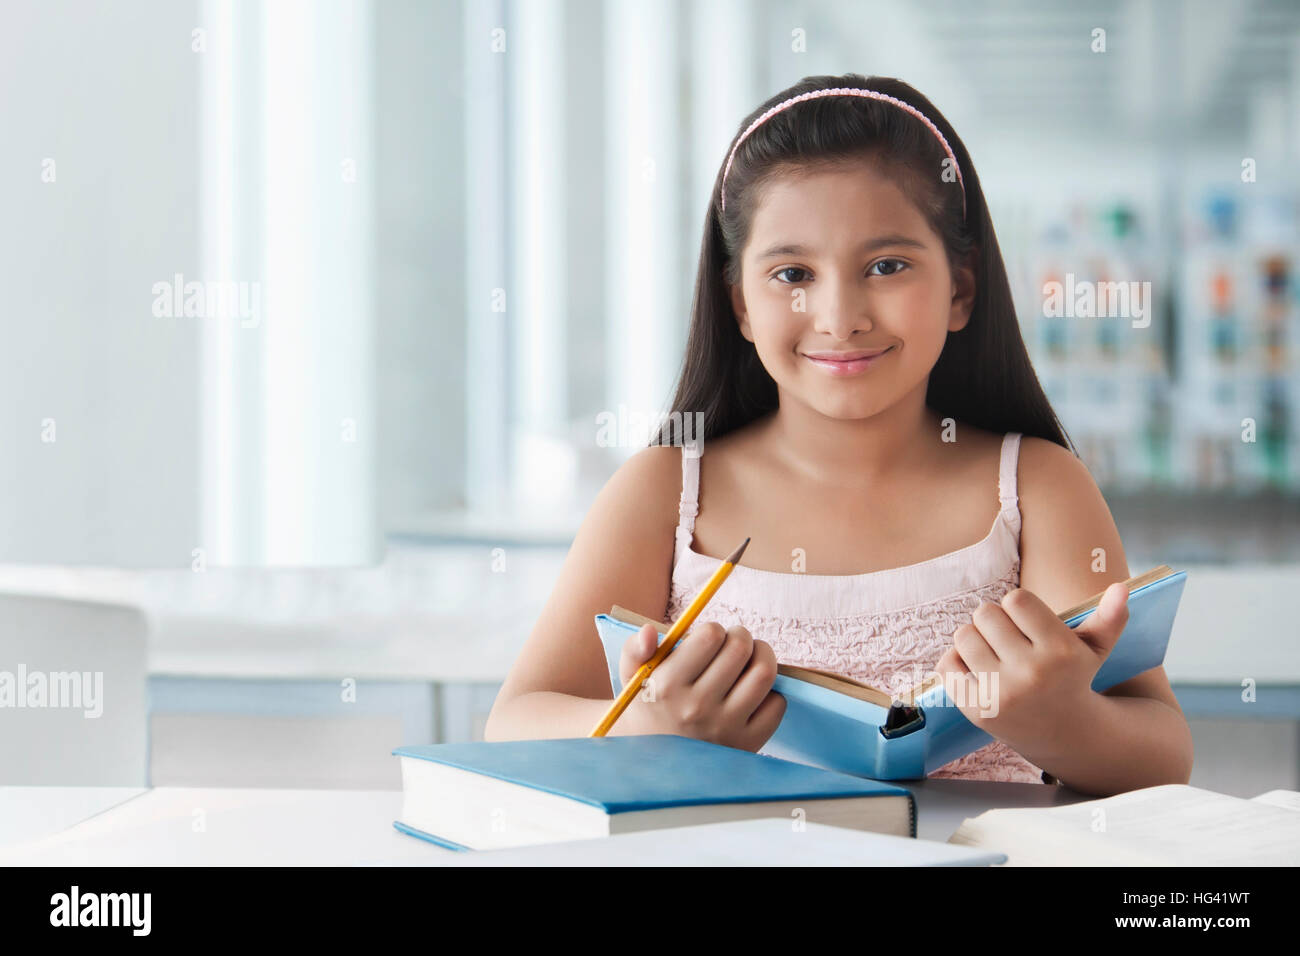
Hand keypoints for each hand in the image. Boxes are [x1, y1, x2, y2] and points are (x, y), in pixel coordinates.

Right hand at [616, 621, 785, 751]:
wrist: (654, 765)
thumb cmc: (648, 707)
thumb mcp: (633, 677)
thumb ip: (635, 649)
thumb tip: (650, 630)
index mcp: (668, 686)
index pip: (710, 636)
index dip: (714, 630)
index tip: (709, 638)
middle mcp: (697, 707)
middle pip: (740, 648)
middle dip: (740, 636)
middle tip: (734, 641)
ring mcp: (725, 728)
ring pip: (764, 673)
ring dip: (763, 655)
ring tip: (751, 657)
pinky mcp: (747, 744)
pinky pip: (776, 705)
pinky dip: (770, 692)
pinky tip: (752, 692)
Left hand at [933, 583, 1128, 755]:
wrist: (1063, 734)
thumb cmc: (1073, 679)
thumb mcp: (1095, 651)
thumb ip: (1109, 618)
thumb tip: (1121, 587)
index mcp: (1059, 652)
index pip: (1016, 600)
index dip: (1019, 607)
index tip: (1028, 622)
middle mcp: (1031, 673)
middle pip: (985, 613)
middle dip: (994, 620)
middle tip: (1008, 638)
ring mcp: (1002, 693)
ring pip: (963, 635)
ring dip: (974, 638)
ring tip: (993, 653)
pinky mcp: (977, 710)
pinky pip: (946, 664)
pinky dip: (956, 662)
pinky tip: (977, 670)